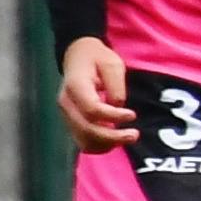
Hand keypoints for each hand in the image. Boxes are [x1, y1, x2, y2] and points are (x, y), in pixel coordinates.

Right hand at [57, 37, 134, 152]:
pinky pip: (83, 141)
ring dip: (107, 144)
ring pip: (83, 140)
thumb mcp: (112, 64)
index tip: (133, 115)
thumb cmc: (97, 58)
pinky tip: (115, 139)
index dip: (114, 116)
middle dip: (112, 137)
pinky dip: (100, 145)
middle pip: (86, 130)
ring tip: (126, 137)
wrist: (78, 56)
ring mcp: (67, 115)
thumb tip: (118, 107)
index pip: (92, 110)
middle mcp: (66, 103)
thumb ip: (116, 85)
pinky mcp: (71, 122)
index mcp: (75, 86)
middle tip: (134, 134)